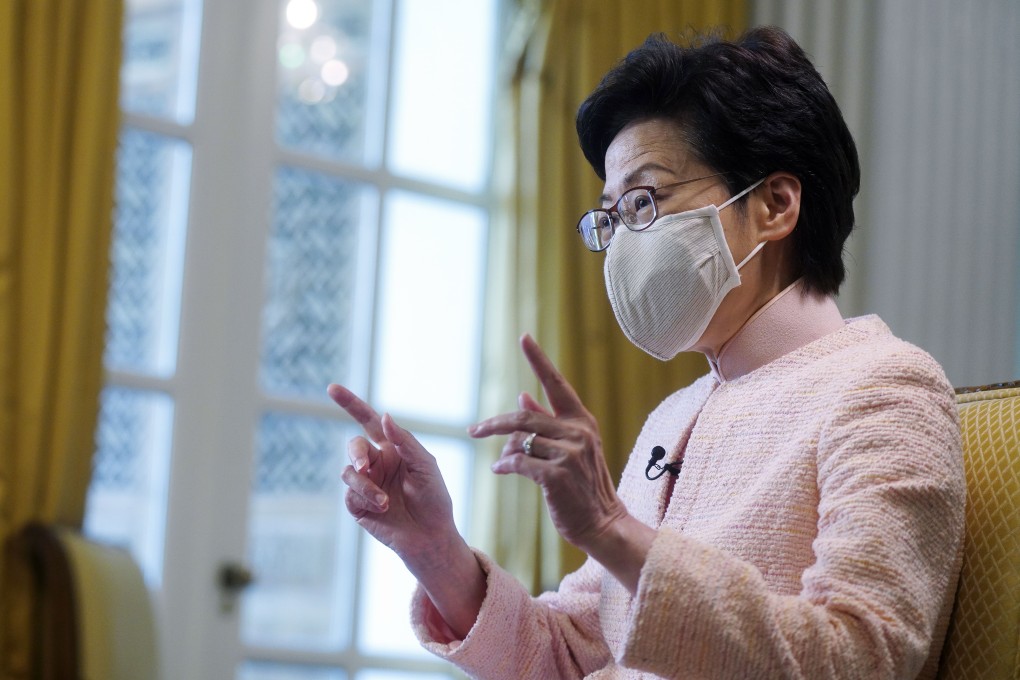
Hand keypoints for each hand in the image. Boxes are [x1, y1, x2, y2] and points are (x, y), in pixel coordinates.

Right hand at [328, 384, 486, 636]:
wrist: (431, 535)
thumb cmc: (434, 498)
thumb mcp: (426, 466)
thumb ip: (405, 442)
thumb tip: (385, 416)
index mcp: (392, 448)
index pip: (368, 421)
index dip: (350, 404)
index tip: (332, 388)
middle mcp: (376, 462)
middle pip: (354, 446)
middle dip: (356, 453)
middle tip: (364, 465)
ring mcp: (365, 484)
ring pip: (349, 472)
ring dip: (365, 485)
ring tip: (385, 502)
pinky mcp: (358, 506)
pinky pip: (350, 495)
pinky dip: (365, 499)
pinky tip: (382, 509)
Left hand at [467, 334, 629, 551]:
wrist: (602, 522)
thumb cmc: (583, 486)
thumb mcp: (571, 449)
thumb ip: (548, 422)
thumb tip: (522, 397)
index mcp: (582, 420)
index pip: (556, 383)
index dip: (539, 360)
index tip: (524, 338)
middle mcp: (578, 432)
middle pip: (523, 418)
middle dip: (493, 424)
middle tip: (473, 430)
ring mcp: (569, 453)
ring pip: (519, 441)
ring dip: (503, 453)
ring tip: (499, 462)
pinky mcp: (557, 475)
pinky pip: (518, 463)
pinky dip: (504, 466)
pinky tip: (500, 470)